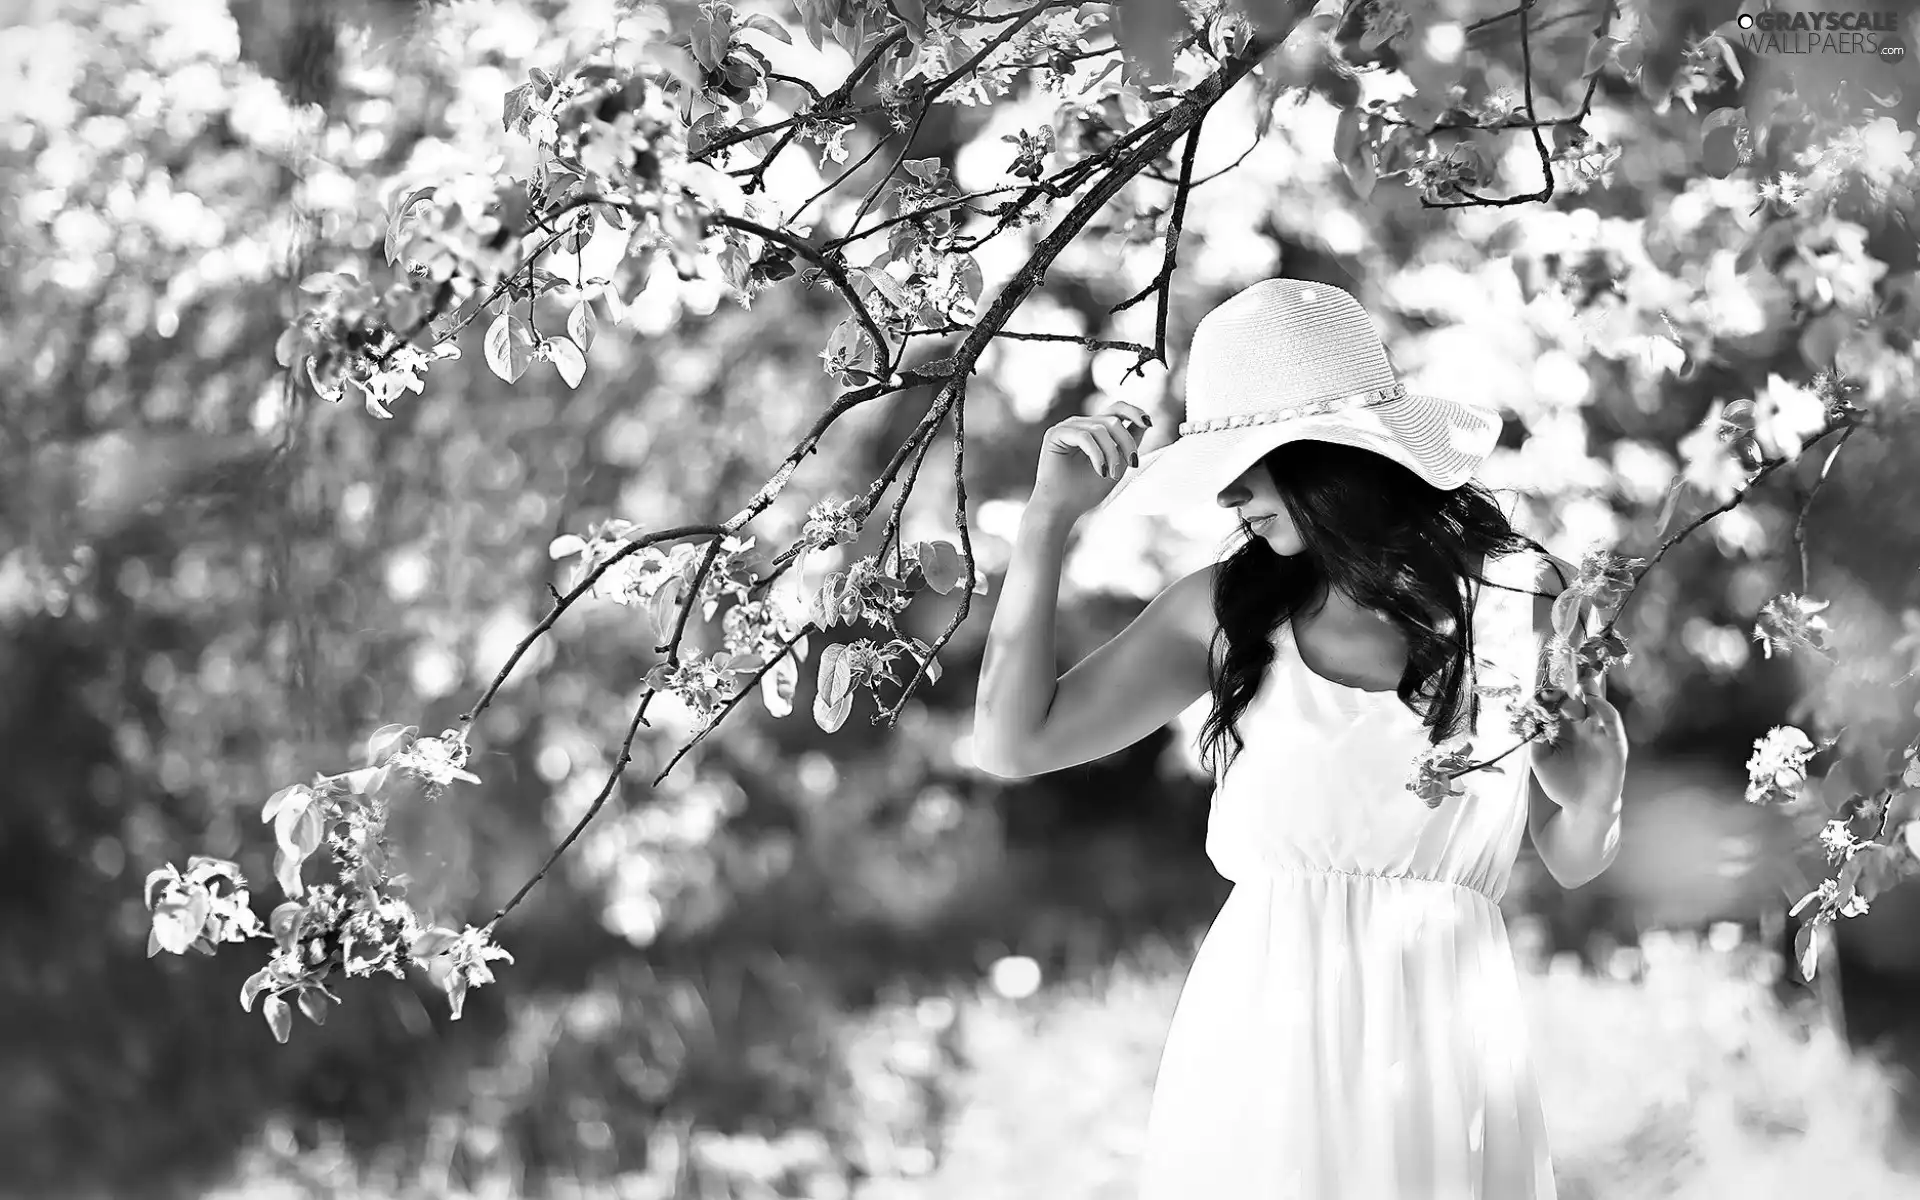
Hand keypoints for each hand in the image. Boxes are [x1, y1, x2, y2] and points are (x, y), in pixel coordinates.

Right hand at [1030, 400, 1153, 520]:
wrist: (1062, 508)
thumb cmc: (1086, 491)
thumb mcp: (1117, 465)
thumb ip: (1128, 444)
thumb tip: (1145, 423)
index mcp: (1094, 429)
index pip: (1117, 409)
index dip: (1134, 411)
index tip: (1149, 423)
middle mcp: (1081, 424)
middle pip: (1113, 420)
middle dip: (1127, 442)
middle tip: (1131, 464)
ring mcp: (1067, 427)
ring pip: (1100, 428)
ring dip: (1112, 453)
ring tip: (1111, 475)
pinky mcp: (1055, 434)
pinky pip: (1084, 436)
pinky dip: (1097, 454)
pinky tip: (1100, 471)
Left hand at [1532, 669, 1627, 812]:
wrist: (1583, 808)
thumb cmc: (1561, 784)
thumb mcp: (1540, 760)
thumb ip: (1534, 738)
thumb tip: (1526, 716)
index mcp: (1564, 727)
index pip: (1559, 700)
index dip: (1553, 687)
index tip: (1545, 670)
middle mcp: (1583, 725)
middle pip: (1580, 695)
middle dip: (1576, 678)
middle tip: (1568, 657)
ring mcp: (1599, 732)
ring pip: (1597, 702)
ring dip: (1591, 688)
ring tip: (1582, 674)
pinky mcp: (1614, 742)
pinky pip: (1611, 721)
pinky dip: (1603, 709)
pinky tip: (1592, 700)